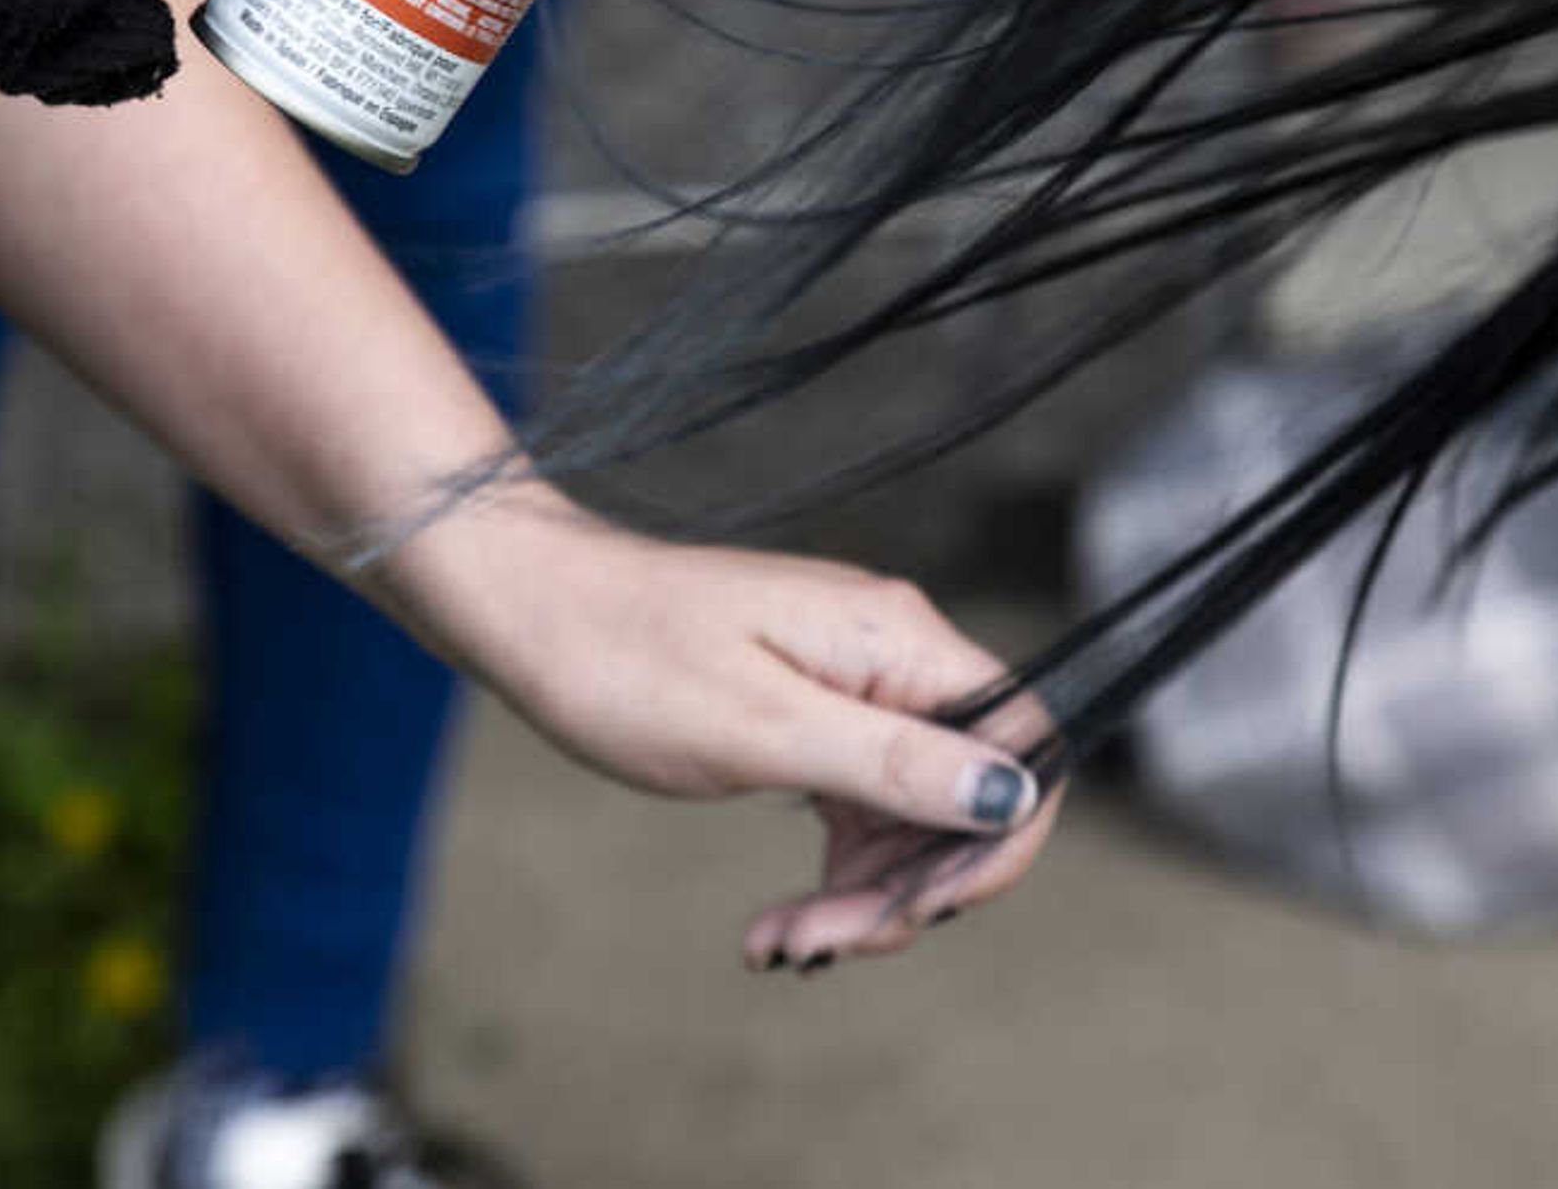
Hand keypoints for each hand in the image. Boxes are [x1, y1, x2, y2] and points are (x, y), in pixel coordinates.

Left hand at [391, 491, 1065, 967]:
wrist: (532, 612)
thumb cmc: (628, 659)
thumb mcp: (761, 729)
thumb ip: (894, 763)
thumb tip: (1015, 794)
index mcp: (898, 641)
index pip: (1025, 744)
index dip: (1000, 842)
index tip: (922, 913)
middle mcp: (895, 655)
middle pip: (970, 796)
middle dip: (909, 890)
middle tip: (812, 946)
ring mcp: (857, 685)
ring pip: (915, 819)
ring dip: (863, 898)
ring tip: (775, 943)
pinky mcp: (817, 714)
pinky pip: (864, 809)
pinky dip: (833, 875)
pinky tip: (776, 923)